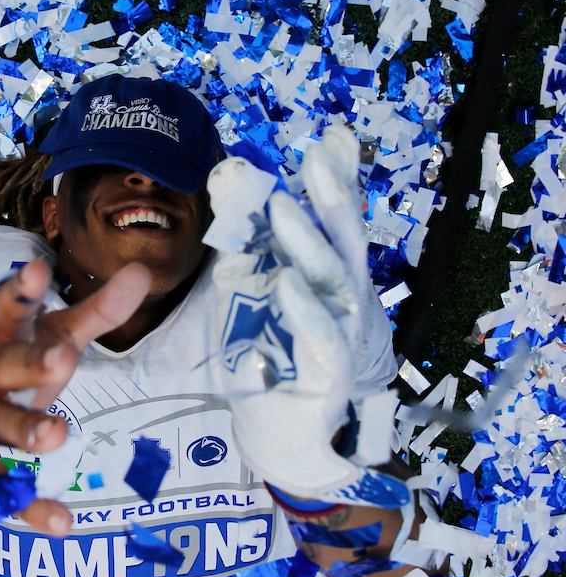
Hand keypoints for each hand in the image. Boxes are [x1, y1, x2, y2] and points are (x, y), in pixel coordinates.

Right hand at [0, 258, 150, 535]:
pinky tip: (61, 521)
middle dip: (28, 364)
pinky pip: (3, 492)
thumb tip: (142, 273)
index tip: (39, 269)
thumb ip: (93, 313)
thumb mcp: (42, 340)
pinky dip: (31, 508)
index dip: (21, 292)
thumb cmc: (0, 372)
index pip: (6, 310)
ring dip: (25, 431)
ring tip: (59, 433)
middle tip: (63, 359)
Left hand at [211, 127, 406, 505]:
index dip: (336, 181)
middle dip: (333, 197)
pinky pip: (318, 339)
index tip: (331, 139)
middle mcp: (344, 301)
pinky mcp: (326, 377)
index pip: (335, 221)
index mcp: (328, 277)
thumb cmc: (271, 357)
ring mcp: (341, 337)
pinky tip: (284, 285)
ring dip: (307, 245)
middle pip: (344, 241)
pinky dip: (304, 311)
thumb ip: (245, 242)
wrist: (283, 437)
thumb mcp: (251, 291)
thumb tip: (232, 181)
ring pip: (332, 284)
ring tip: (283, 209)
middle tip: (317, 156)